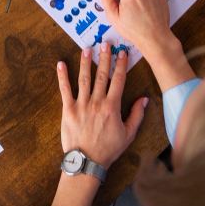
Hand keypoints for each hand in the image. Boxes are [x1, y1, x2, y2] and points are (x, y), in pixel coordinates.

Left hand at [56, 46, 147, 168]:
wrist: (87, 162)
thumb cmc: (108, 149)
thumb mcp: (128, 134)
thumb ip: (136, 115)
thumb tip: (144, 99)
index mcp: (112, 106)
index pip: (118, 80)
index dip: (121, 65)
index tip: (122, 52)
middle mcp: (97, 102)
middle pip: (101, 75)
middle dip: (104, 58)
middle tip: (105, 43)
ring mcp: (81, 104)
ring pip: (84, 78)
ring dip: (86, 62)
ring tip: (87, 48)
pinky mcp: (68, 110)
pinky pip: (64, 90)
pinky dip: (62, 76)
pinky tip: (61, 64)